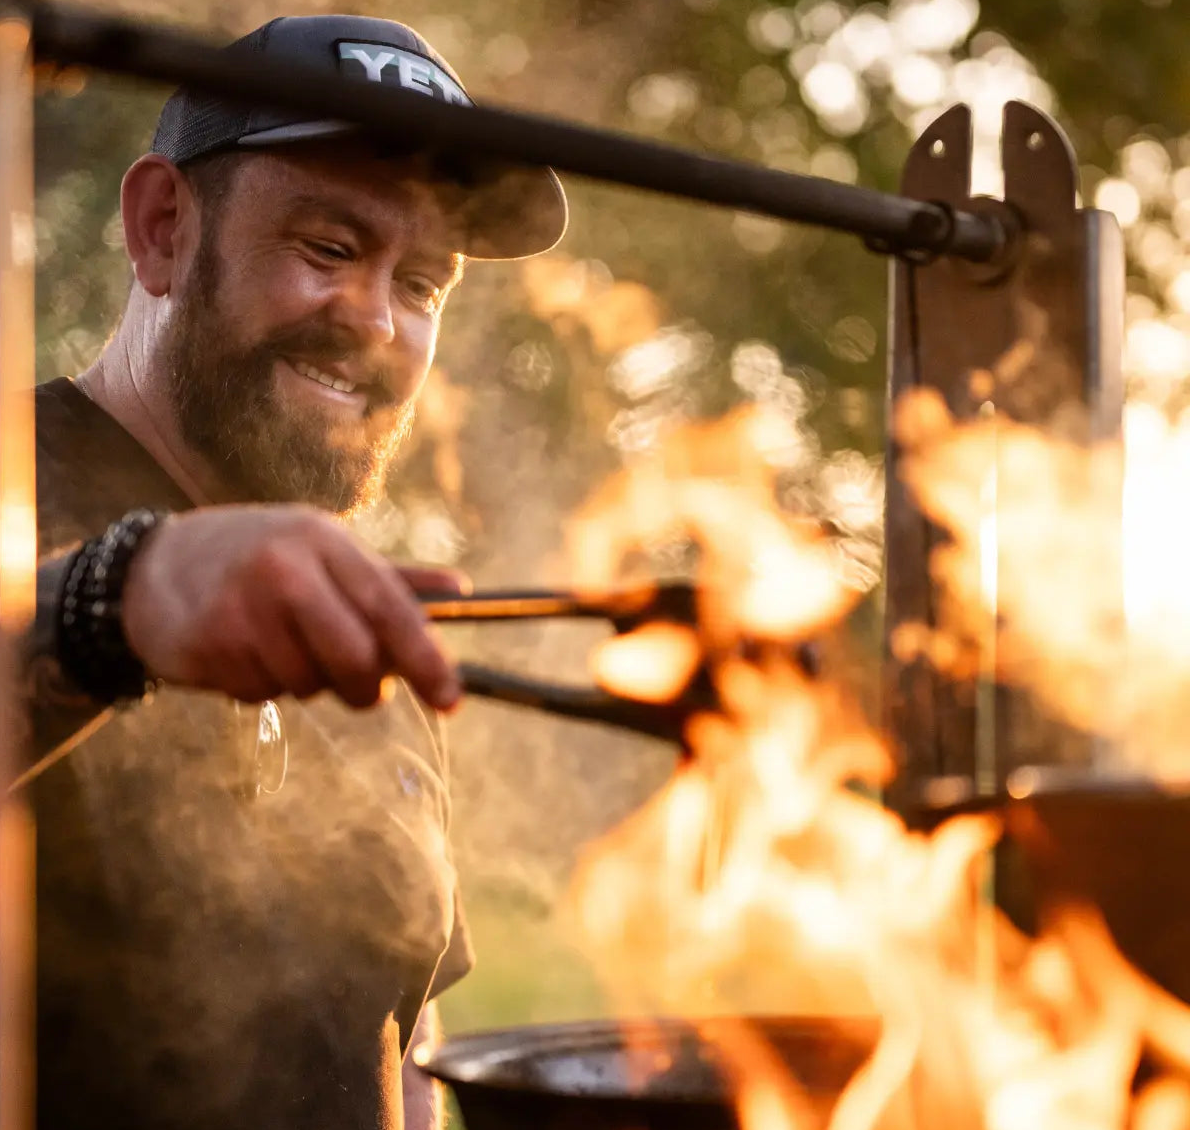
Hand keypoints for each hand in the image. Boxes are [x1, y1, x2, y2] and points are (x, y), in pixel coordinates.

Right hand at [120, 504, 462, 709]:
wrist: (152, 567)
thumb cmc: (259, 559)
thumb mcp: (323, 550)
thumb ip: (390, 578)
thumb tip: (462, 590)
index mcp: (324, 540)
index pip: (390, 606)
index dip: (426, 659)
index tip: (451, 700)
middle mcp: (285, 567)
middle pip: (356, 656)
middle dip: (367, 688)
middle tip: (364, 690)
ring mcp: (242, 605)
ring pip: (309, 683)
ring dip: (306, 683)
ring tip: (281, 647)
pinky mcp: (208, 642)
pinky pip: (263, 694)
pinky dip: (263, 687)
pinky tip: (243, 653)